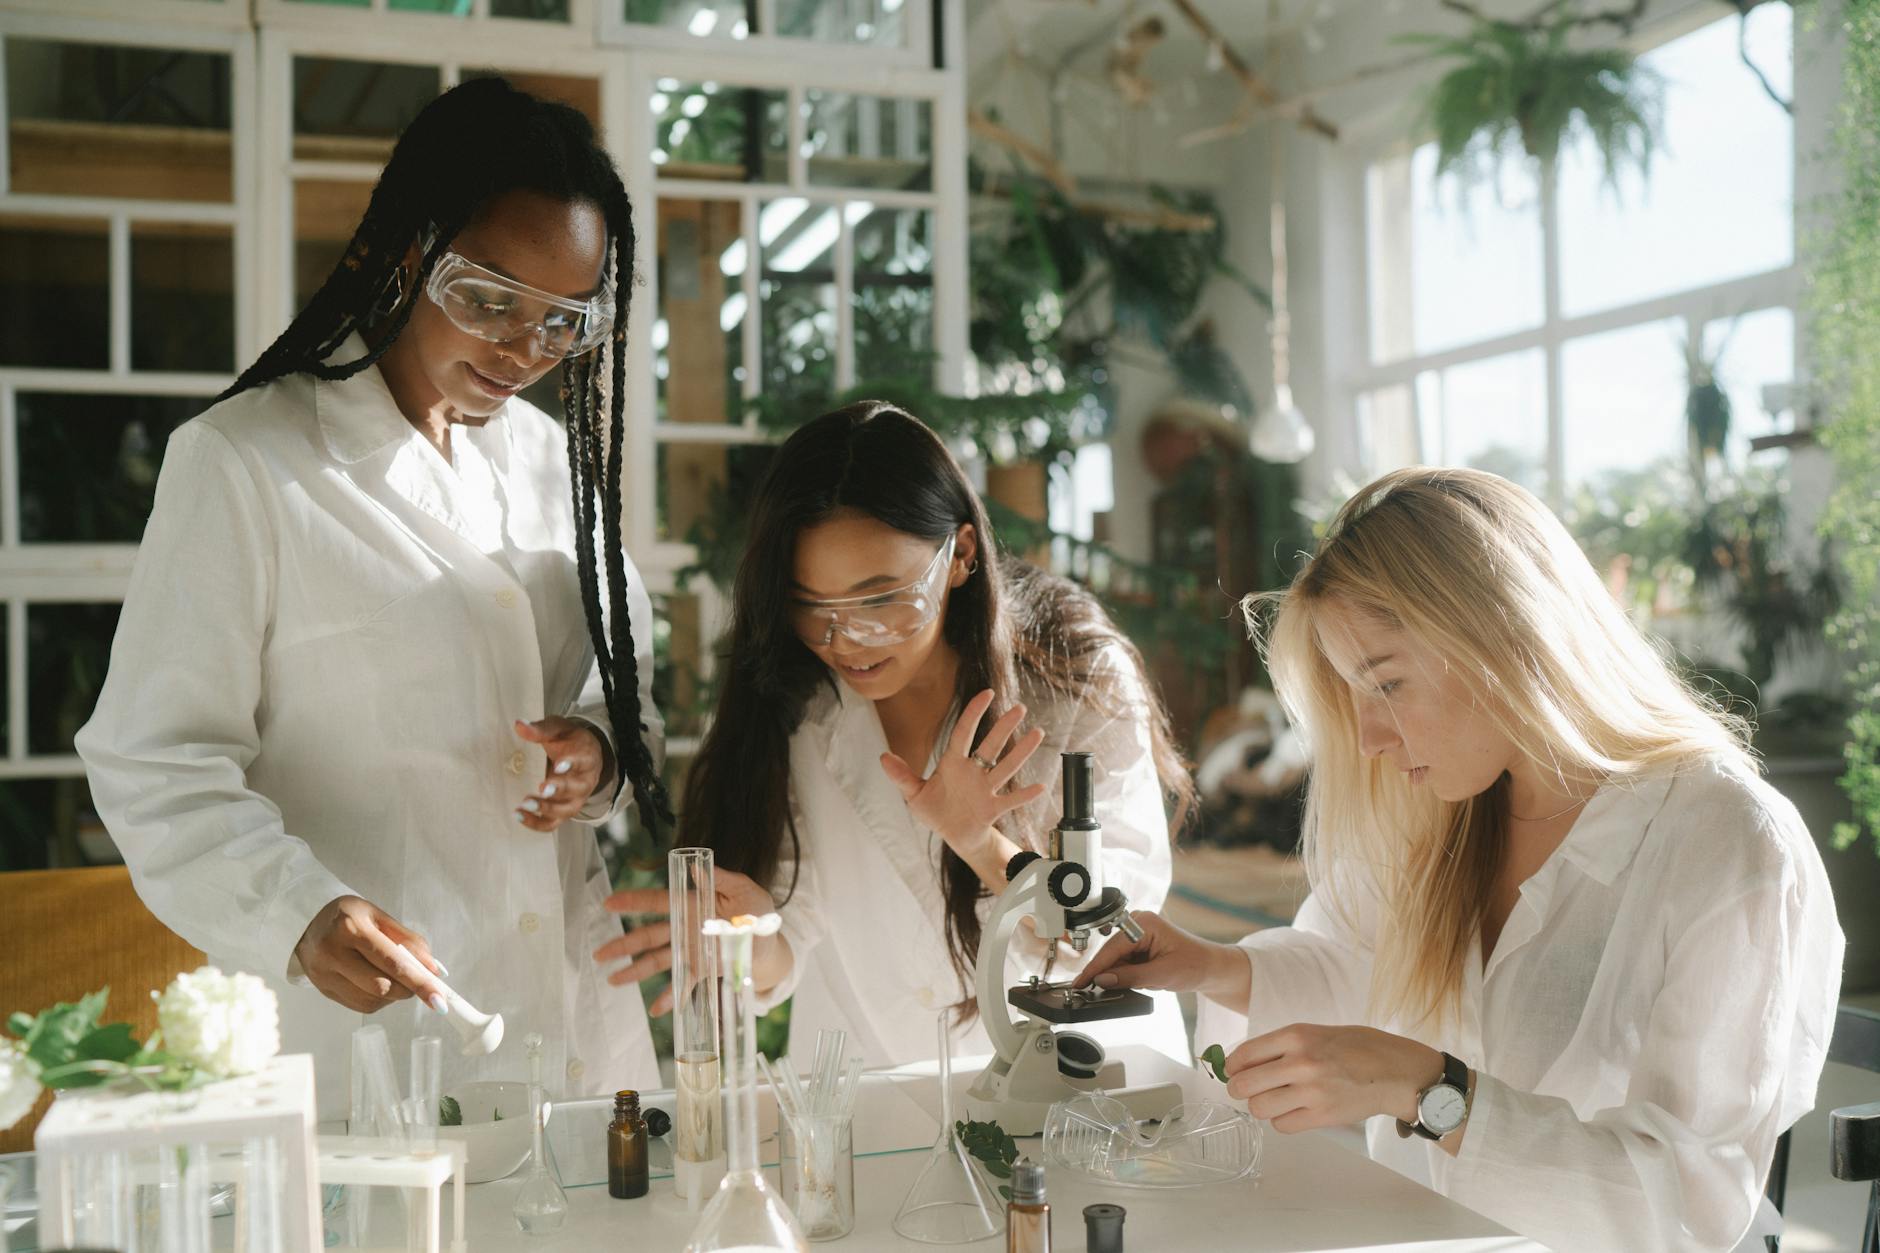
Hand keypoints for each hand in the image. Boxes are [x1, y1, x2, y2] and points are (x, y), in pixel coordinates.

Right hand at [294, 895, 447, 1014]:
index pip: (393, 962)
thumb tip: (434, 970)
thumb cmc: (349, 916)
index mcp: (351, 928)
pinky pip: (360, 1005)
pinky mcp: (323, 990)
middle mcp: (333, 953)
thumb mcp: (379, 917)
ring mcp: (324, 975)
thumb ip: (409, 942)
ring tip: (392, 975)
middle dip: (407, 988)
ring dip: (392, 995)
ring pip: (371, 1000)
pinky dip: (378, 999)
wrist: (306, 921)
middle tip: (417, 981)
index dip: (419, 982)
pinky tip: (376, 981)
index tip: (439, 999)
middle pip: (381, 987)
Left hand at [512, 717, 613, 830]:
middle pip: (576, 788)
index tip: (558, 765)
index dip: (571, 764)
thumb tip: (519, 725)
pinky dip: (537, 823)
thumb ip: (540, 729)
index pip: (582, 762)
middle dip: (559, 789)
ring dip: (547, 808)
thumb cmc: (569, 741)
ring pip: (566, 809)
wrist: (583, 756)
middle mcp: (585, 781)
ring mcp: (575, 799)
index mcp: (586, 757)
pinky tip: (520, 816)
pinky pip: (553, 823)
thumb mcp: (558, 729)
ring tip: (526, 803)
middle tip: (542, 788)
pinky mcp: (564, 811)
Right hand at [595, 867, 782, 1013]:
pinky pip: (683, 984)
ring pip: (657, 960)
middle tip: (599, 953)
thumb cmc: (757, 911)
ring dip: (635, 971)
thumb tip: (695, 865)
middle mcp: (686, 928)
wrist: (771, 942)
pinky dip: (670, 997)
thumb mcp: (744, 890)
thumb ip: (721, 879)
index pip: (658, 902)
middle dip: (623, 944)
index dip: (633, 902)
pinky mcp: (703, 970)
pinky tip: (656, 1009)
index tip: (609, 903)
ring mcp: (691, 951)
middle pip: (648, 936)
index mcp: (692, 905)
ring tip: (613, 980)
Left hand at [878, 688, 1047, 855]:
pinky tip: (1040, 787)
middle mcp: (973, 772)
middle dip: (1004, 727)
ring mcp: (986, 789)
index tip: (987, 693)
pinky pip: (1010, 800)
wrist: (953, 836)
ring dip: (1022, 751)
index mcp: (954, 763)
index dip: (973, 713)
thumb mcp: (914, 795)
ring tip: (1038, 732)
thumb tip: (883, 757)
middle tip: (1020, 708)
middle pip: (991, 746)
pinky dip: (1024, 795)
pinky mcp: (992, 809)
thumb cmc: (936, 810)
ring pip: (1006, 767)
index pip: (964, 732)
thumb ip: (902, 776)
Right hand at [1072, 910, 1251, 1007]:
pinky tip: (1139, 981)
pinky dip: (1127, 975)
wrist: (1211, 968)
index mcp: (1145, 923)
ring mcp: (1139, 933)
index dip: (1095, 968)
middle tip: (1094, 992)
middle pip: (1111, 952)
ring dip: (1122, 976)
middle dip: (1108, 974)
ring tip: (1140, 985)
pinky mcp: (1140, 944)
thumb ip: (1130, 977)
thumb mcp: (1162, 975)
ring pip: (1117, 959)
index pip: (1112, 948)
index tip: (1081, 983)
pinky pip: (1124, 961)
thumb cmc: (1195, 965)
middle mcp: (1139, 923)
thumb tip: (1103, 980)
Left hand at [1224, 1023, 1444, 1133]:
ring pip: (1259, 1108)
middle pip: (1243, 1085)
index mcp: (1297, 1035)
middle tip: (1246, 1090)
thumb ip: (1283, 1044)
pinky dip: (1282, 1120)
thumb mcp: (1316, 1031)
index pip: (1243, 1054)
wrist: (1397, 1071)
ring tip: (1274, 1100)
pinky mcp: (1322, 1116)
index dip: (1232, 1066)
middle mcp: (1300, 1062)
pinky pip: (1282, 1125)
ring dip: (1262, 1106)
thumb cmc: (1358, 1047)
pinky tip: (1294, 1110)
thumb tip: (1244, 1061)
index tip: (1232, 1071)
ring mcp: (1311, 1091)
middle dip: (1239, 1089)